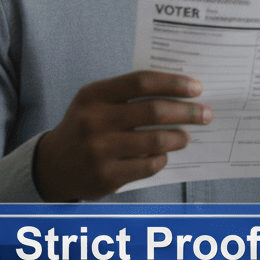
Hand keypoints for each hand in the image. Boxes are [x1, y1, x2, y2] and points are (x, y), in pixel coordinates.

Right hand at [33, 71, 211, 201]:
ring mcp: (100, 151)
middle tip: (205, 113)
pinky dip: (162, 158)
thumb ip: (130, 93)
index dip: (173, 83)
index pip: (142, 81)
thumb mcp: (97, 102)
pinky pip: (149, 165)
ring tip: (187, 136)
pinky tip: (164, 154)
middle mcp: (94, 121)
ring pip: (156, 141)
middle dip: (187, 111)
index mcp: (94, 95)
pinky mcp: (107, 177)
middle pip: (153, 111)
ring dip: (180, 137)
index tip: (197, 87)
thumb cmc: (87, 126)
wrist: (53, 165)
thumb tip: (181, 92)